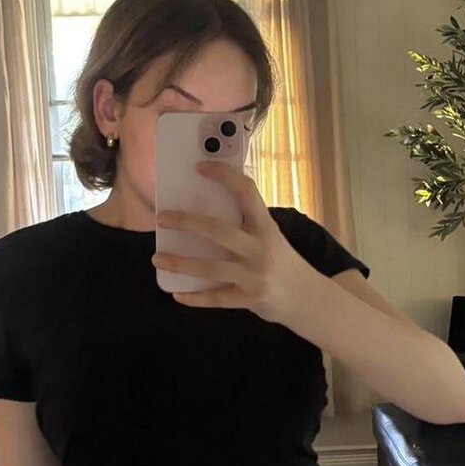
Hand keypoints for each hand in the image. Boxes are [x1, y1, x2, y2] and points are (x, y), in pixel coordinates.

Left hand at [151, 160, 315, 325]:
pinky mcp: (251, 299)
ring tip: (158, 258)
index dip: (223, 176)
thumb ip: (246, 225)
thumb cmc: (281, 262)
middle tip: (161, 218)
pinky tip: (177, 295)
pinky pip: (217, 298)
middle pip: (217, 230)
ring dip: (180, 263)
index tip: (199, 166)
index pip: (246, 191)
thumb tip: (204, 211)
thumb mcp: (269, 237)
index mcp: (266, 226)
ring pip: (210, 267)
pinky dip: (195, 298)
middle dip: (185, 222)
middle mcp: (260, 247)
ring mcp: (255, 275)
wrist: (306, 298)